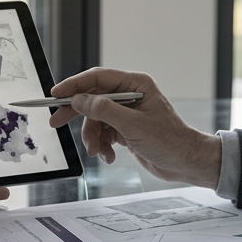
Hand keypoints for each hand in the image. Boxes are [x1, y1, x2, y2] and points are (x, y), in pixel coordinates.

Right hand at [47, 68, 220, 188]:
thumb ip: (103, 110)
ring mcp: (127, 113)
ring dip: (93, 137)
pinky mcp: (126, 130)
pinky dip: (102, 145)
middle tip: (56, 122)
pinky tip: (109, 156)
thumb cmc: (169, 141)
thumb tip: (79, 100)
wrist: (185, 163)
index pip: (97, 78)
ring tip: (97, 151)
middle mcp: (130, 96)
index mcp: (135, 84)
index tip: (55, 93)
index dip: (74, 85)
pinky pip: (104, 133)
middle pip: (92, 98)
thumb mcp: (132, 125)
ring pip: (96, 120)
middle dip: (76, 113)